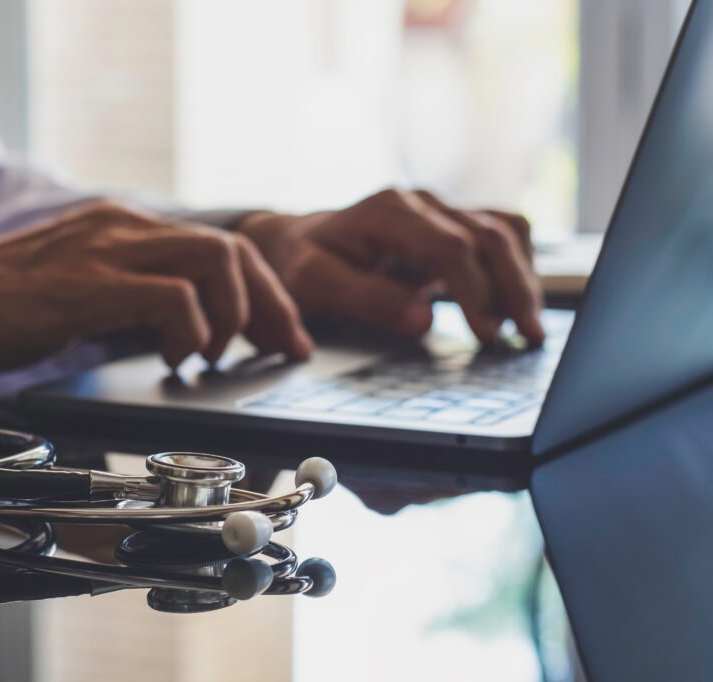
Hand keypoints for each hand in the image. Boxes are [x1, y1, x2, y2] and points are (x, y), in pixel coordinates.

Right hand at [0, 201, 312, 371]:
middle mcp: (123, 229)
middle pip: (232, 249)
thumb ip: (131, 298)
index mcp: (124, 228)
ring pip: (211, 261)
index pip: (220, 246)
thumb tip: (182, 329)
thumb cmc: (0, 303)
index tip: (279, 334)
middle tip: (277, 350)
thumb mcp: (82, 291)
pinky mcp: (85, 285)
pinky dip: (189, 330)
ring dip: (231, 316)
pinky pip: (167, 297)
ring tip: (214, 356)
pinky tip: (174, 358)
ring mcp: (105, 252)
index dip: (263, 292)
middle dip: (268, 304)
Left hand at [238, 189, 544, 344]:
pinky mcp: (449, 227)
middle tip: (528, 338)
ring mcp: (439, 211)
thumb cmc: (300, 266)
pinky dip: (516, 267)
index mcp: (387, 211)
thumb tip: (422, 319)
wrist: (292, 245)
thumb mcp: (316, 285)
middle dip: (514, 288)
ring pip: (504, 232)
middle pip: (490, 235)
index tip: (486, 333)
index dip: (474, 290)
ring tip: (528, 328)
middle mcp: (420, 203)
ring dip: (523, 278)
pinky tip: (515, 305)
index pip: (450, 246)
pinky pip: (500, 236)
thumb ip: (366, 300)